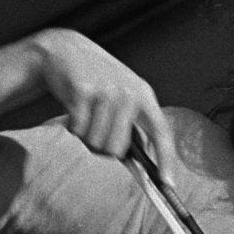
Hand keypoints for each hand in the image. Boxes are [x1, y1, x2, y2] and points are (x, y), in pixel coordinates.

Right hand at [31, 28, 169, 157]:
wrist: (65, 50)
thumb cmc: (97, 81)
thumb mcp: (124, 95)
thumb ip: (135, 123)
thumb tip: (144, 161)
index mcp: (144, 96)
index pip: (162, 132)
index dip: (166, 160)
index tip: (168, 184)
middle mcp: (129, 93)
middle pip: (117, 149)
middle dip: (103, 149)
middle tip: (96, 132)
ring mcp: (106, 92)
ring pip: (96, 142)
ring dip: (86, 137)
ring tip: (85, 117)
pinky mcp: (83, 91)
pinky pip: (78, 130)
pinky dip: (72, 128)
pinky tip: (74, 110)